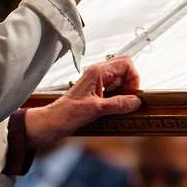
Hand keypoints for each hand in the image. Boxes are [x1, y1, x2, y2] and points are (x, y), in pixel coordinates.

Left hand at [24, 56, 141, 147]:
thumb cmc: (65, 114)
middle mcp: (97, 74)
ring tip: (121, 106)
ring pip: (119, 80)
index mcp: (97, 72)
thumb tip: (135, 101)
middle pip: (124, 70)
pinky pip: (113, 90)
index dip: (133, 78)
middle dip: (131, 84)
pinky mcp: (94, 93)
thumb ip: (118, 104)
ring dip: (124, 92)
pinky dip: (118, 98)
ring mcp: (96, 83)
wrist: (51, 123)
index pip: (125, 64)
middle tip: (129, 99)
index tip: (133, 94)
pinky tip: (115, 109)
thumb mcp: (95, 110)